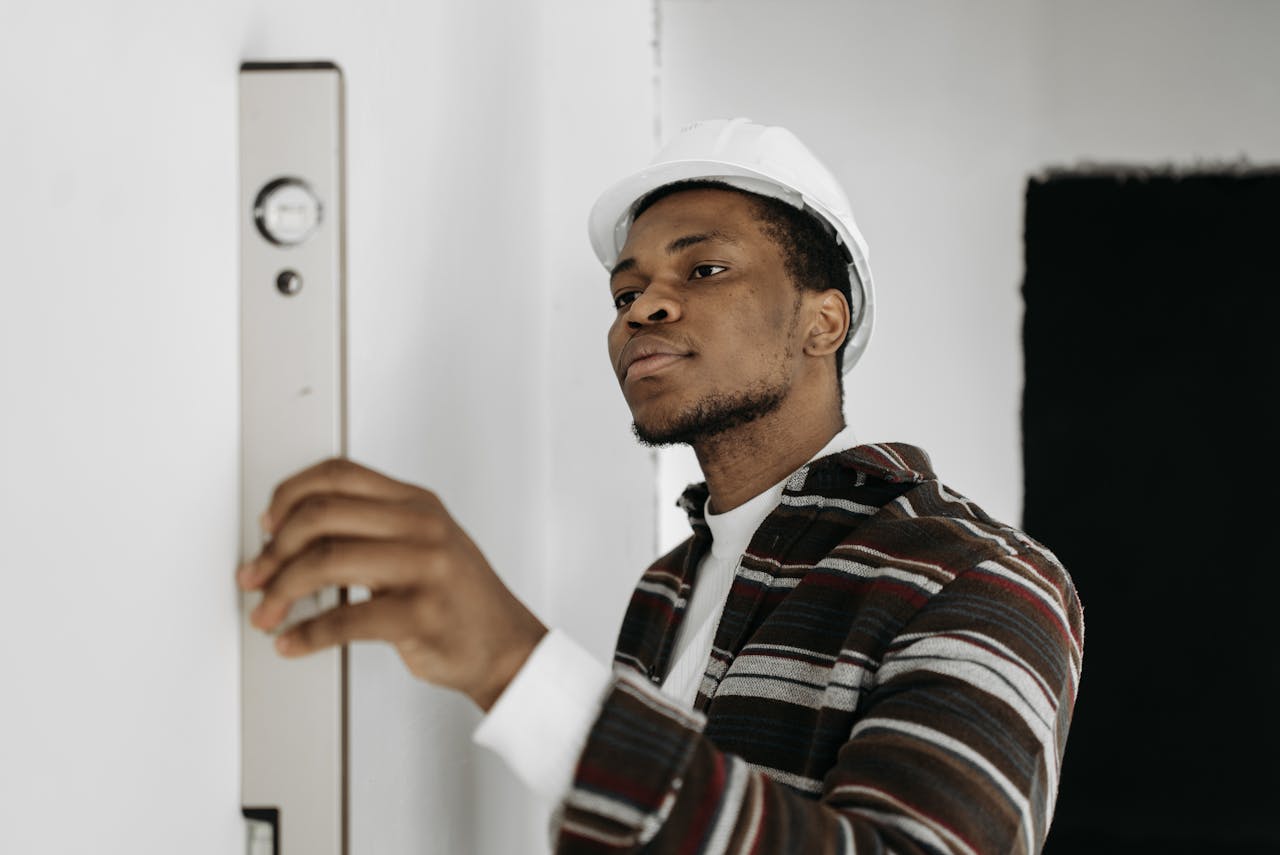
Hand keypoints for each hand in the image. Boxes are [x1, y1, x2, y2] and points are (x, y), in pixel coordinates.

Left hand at [236, 457, 546, 710]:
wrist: (506, 647)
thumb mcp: (423, 543)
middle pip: (322, 515)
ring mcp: (425, 569)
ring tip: (267, 612)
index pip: (338, 474)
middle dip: (274, 549)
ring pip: (326, 562)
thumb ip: (371, 527)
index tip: (267, 525)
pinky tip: (293, 641)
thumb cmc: (457, 599)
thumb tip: (290, 529)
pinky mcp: (421, 615)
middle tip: (257, 576)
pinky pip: (344, 621)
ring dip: (281, 592)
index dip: (289, 494)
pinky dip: (306, 635)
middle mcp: (422, 527)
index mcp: (417, 503)